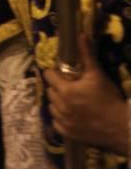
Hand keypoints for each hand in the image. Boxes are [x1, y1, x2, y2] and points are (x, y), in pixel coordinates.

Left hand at [44, 34, 127, 153]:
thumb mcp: (97, 74)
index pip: (48, 76)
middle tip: (67, 85)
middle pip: (49, 91)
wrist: (120, 127)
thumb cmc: (108, 98)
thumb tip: (81, 34)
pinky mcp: (68, 134)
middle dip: (56, 86)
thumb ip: (86, 54)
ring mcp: (64, 122)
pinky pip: (56, 123)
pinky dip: (60, 118)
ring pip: (51, 107)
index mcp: (65, 91)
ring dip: (57, 102)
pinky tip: (69, 114)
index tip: (60, 73)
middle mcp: (61, 107)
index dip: (53, 72)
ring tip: (68, 99)